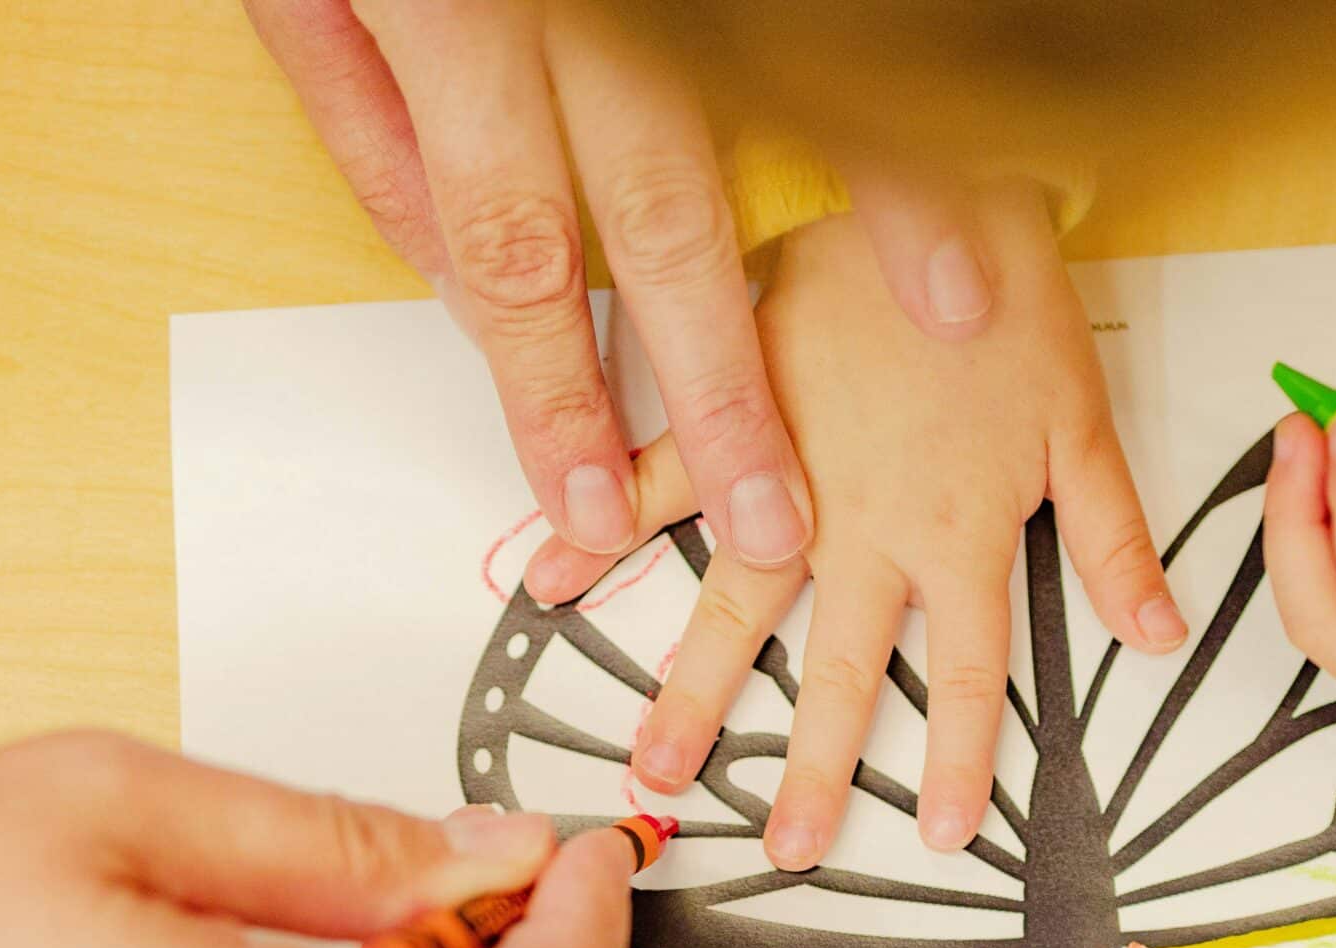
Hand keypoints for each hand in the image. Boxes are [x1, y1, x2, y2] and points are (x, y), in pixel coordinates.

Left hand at [245, 0, 1003, 573]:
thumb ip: (379, 137)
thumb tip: (460, 280)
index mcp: (456, 16)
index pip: (513, 249)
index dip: (553, 391)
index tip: (586, 495)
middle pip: (663, 216)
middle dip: (720, 386)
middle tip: (767, 511)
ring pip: (780, 112)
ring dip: (867, 232)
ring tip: (940, 336)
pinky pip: (825, 41)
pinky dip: (904, 116)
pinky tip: (956, 182)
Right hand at [525, 181, 1185, 867]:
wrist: (941, 187)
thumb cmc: (1013, 293)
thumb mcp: (1083, 422)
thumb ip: (1113, 539)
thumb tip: (1157, 632)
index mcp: (961, 533)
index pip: (963, 675)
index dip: (956, 760)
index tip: (942, 832)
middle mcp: (868, 524)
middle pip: (840, 672)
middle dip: (815, 768)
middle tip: (788, 845)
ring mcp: (789, 475)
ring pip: (737, 606)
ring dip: (696, 692)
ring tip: (661, 768)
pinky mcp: (733, 413)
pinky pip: (658, 482)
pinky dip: (600, 530)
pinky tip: (553, 583)